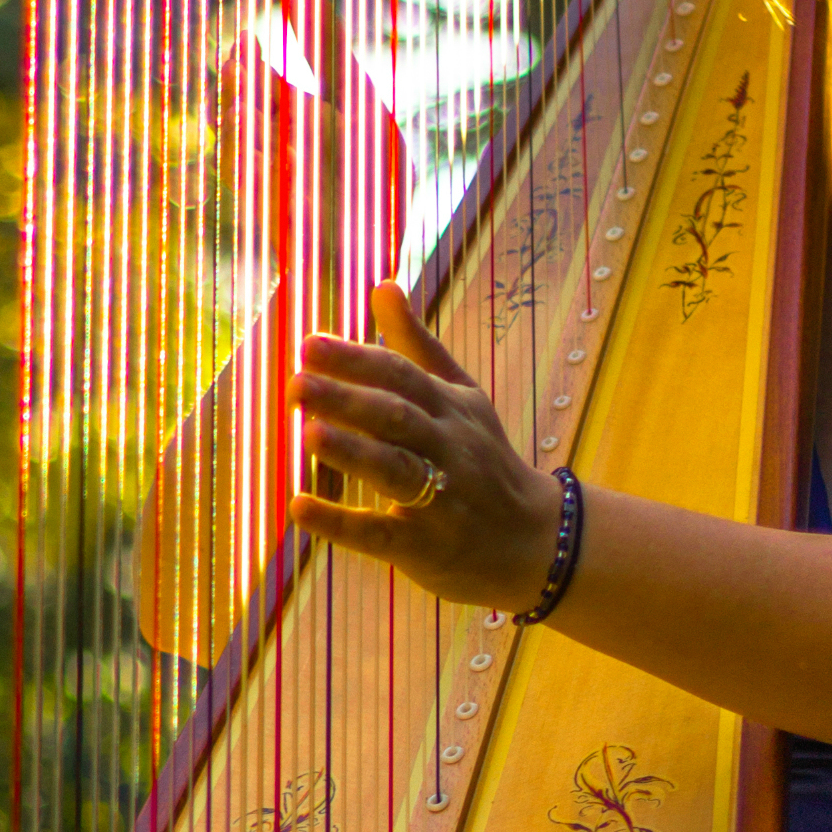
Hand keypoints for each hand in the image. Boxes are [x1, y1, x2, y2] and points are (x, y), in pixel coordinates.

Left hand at [289, 280, 563, 609]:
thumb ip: (416, 345)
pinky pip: (380, 533)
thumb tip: (381, 285)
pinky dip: (340, 522)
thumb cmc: (485, 462)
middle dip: (348, 399)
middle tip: (296, 383)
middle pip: (396, 417)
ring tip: (308, 433)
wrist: (534, 540)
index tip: (309, 345)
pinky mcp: (424, 546)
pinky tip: (299, 508)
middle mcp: (448, 449)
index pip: (401, 376)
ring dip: (352, 451)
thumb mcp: (461, 397)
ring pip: (395, 469)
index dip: (357, 360)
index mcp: (450, 409)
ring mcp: (440, 499)